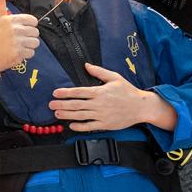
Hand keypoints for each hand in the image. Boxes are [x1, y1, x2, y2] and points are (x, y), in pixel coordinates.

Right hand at [0, 0, 40, 75]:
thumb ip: (0, 1)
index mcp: (12, 19)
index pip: (34, 21)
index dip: (28, 27)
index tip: (20, 30)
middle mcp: (16, 29)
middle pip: (36, 32)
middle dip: (29, 37)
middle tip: (18, 40)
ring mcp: (18, 41)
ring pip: (35, 43)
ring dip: (28, 46)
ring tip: (18, 46)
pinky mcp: (20, 52)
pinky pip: (32, 53)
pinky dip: (26, 55)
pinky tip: (17, 53)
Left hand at [49, 63, 175, 131]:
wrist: (141, 107)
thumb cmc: (128, 91)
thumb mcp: (115, 77)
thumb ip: (99, 72)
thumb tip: (86, 65)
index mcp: (100, 91)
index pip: (79, 92)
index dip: (66, 92)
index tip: (55, 93)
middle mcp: (99, 104)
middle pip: (76, 105)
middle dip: (62, 104)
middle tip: (51, 105)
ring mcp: (102, 115)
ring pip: (80, 116)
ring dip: (67, 115)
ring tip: (57, 114)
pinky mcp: (105, 124)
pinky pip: (89, 126)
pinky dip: (80, 126)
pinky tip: (71, 125)